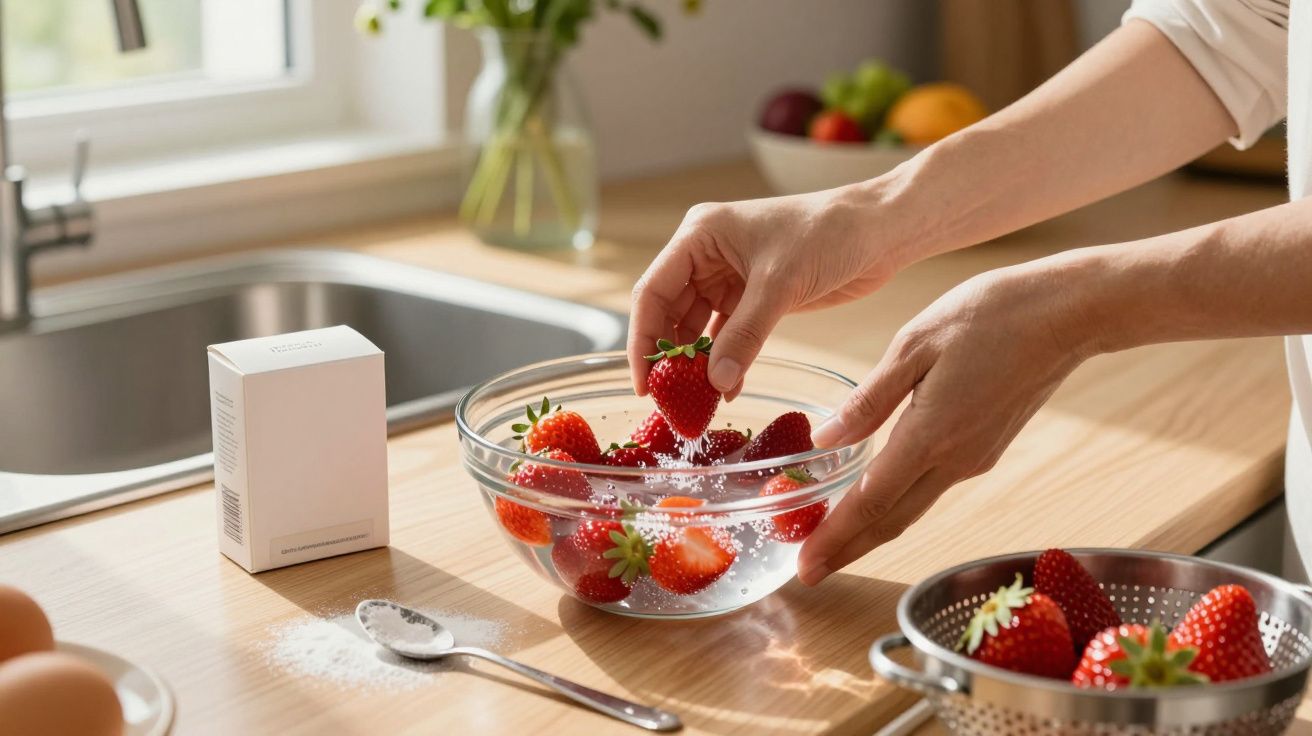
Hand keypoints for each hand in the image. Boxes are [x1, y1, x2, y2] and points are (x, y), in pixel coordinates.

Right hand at [627, 183, 911, 396]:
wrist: (879, 230)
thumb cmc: (828, 232)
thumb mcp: (780, 284)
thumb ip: (744, 336)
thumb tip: (716, 384)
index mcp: (699, 236)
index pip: (653, 292)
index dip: (644, 340)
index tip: (644, 383)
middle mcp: (707, 255)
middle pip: (670, 314)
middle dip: (670, 359)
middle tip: (669, 403)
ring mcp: (730, 277)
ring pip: (698, 329)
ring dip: (699, 365)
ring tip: (697, 404)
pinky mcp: (756, 297)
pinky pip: (728, 336)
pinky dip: (727, 362)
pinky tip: (729, 390)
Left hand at [798, 262, 1093, 584]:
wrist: (1067, 313)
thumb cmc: (989, 315)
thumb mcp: (914, 345)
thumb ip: (869, 400)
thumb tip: (825, 439)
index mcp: (930, 435)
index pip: (871, 503)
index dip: (834, 539)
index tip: (805, 568)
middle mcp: (955, 461)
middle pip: (891, 521)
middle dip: (846, 550)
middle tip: (808, 572)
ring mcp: (975, 458)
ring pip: (913, 507)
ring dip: (871, 530)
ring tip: (832, 541)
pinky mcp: (986, 448)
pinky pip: (932, 486)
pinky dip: (898, 502)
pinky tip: (878, 497)